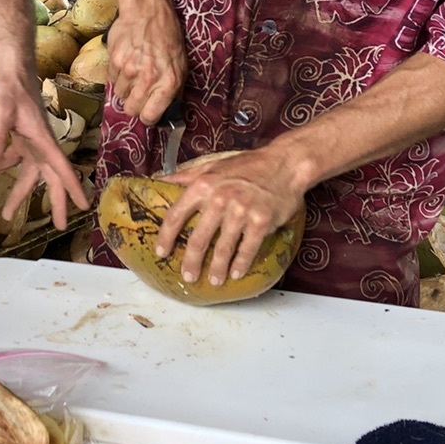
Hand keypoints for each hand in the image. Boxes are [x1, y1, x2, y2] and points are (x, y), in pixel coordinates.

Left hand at [0, 68, 90, 227]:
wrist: (12, 72)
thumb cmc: (11, 89)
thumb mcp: (1, 112)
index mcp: (43, 141)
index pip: (62, 169)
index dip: (73, 188)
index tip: (85, 206)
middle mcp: (41, 145)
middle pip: (52, 178)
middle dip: (55, 202)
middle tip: (59, 226)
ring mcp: (32, 143)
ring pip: (30, 174)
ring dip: (19, 192)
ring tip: (7, 215)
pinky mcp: (22, 140)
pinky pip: (14, 160)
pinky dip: (0, 167)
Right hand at [108, 0, 188, 124]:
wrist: (148, 12)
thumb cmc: (168, 38)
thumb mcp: (181, 65)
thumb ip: (174, 91)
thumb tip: (169, 112)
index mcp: (168, 83)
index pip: (150, 116)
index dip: (148, 117)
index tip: (148, 113)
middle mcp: (147, 79)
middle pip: (131, 110)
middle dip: (134, 106)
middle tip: (139, 96)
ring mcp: (128, 70)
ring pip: (119, 95)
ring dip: (125, 89)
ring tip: (134, 73)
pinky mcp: (114, 61)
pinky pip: (111, 80)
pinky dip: (117, 76)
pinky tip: (126, 63)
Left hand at [154, 146, 305, 287]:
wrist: (285, 163)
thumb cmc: (248, 165)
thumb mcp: (213, 165)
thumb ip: (186, 176)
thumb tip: (159, 180)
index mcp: (203, 185)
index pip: (176, 215)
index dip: (166, 237)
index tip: (161, 252)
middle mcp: (219, 199)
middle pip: (198, 239)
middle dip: (191, 262)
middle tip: (188, 276)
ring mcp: (241, 212)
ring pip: (223, 248)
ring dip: (217, 268)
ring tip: (214, 280)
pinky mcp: (261, 222)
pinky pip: (247, 249)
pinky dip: (241, 264)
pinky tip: (236, 273)